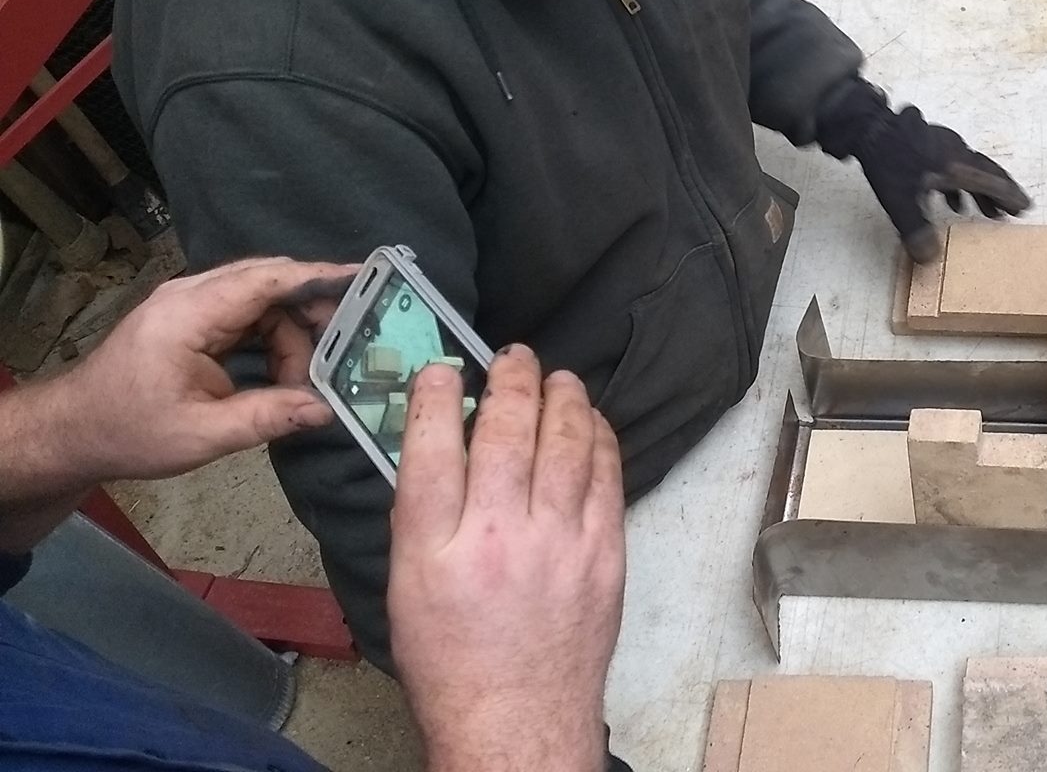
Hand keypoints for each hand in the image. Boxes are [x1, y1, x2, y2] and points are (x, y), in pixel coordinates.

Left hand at [7, 257, 353, 498]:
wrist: (74, 431)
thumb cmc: (129, 431)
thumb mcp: (202, 434)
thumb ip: (267, 417)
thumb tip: (325, 409)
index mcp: (188, 315)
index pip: (264, 279)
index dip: (317, 276)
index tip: (364, 278)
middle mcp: (190, 296)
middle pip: (270, 281)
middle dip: (313, 310)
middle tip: (349, 343)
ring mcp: (190, 304)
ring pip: (263, 299)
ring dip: (291, 335)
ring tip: (305, 379)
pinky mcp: (193, 319)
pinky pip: (248, 314)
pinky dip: (274, 338)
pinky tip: (287, 370)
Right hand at [389, 347, 623, 771]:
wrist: (516, 720)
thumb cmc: (454, 662)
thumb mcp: (406, 589)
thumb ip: (420, 516)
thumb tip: (438, 447)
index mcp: (432, 550)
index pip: (429, 448)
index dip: (435, 397)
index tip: (441, 370)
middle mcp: (497, 538)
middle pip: (505, 430)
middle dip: (509, 380)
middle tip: (511, 358)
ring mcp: (559, 543)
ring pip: (565, 441)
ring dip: (561, 397)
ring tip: (555, 378)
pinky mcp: (605, 553)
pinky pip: (607, 474)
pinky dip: (598, 438)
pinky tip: (590, 422)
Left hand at [815, 78, 1030, 262]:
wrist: (867, 126)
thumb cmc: (888, 161)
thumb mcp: (900, 200)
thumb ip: (917, 230)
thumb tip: (930, 258)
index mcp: (956, 165)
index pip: (991, 182)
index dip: (1009, 196)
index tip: (1025, 206)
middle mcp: (956, 153)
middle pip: (986, 173)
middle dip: (1001, 193)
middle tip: (1014, 211)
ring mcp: (943, 145)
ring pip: (969, 171)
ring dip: (980, 192)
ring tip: (987, 214)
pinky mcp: (928, 144)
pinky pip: (953, 167)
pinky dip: (959, 186)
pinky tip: (951, 202)